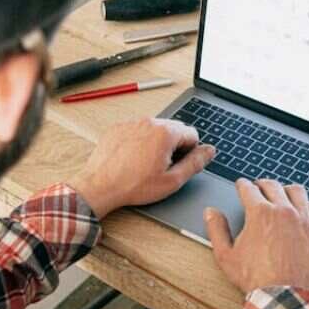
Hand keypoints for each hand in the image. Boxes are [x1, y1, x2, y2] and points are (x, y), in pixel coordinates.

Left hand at [70, 118, 215, 218]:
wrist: (100, 186)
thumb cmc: (133, 186)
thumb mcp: (172, 180)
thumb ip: (195, 163)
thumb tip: (209, 151)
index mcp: (165, 133)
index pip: (192, 134)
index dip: (190, 152)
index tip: (178, 164)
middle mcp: (149, 122)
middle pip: (174, 129)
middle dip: (173, 146)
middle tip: (162, 167)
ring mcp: (131, 123)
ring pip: (155, 129)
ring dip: (156, 143)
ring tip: (145, 164)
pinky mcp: (118, 128)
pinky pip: (137, 130)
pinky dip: (139, 142)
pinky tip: (132, 159)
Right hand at [204, 179, 308, 293]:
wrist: (285, 299)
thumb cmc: (256, 280)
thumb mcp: (226, 257)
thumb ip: (217, 230)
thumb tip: (211, 213)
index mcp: (259, 213)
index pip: (248, 188)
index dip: (242, 185)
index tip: (242, 186)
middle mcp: (284, 211)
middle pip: (273, 186)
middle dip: (263, 184)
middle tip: (260, 188)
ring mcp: (305, 220)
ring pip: (298, 192)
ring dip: (288, 190)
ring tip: (284, 194)